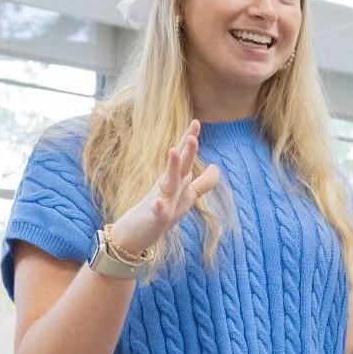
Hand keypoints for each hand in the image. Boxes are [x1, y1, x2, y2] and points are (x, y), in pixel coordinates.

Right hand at [107, 120, 221, 255]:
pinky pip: (156, 212)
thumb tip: (217, 168)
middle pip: (180, 166)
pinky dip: (158, 207)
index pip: (184, 157)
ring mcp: (160, 200)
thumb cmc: (163, 212)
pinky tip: (159, 203)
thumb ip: (202, 183)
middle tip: (193, 131)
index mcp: (176, 180)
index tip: (196, 121)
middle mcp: (167, 186)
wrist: (135, 232)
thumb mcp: (186, 196)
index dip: (190, 140)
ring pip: (168, 183)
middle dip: (186, 150)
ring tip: (173, 151)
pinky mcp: (154, 218)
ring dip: (171, 167)